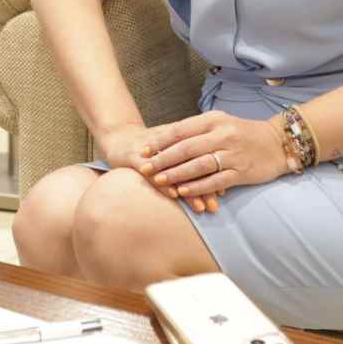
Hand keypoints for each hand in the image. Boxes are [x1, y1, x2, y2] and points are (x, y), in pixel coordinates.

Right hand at [98, 124, 217, 214]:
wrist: (118, 135)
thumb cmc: (149, 145)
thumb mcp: (172, 145)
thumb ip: (193, 157)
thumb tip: (220, 177)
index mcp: (180, 137)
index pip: (202, 154)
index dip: (214, 172)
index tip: (225, 192)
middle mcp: (167, 142)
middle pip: (191, 162)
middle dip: (205, 185)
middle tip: (216, 205)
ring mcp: (150, 149)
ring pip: (174, 168)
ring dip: (188, 189)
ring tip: (201, 207)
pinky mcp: (133, 155)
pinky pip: (150, 170)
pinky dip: (162, 183)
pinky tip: (173, 194)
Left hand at [143, 111, 289, 200]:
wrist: (278, 143)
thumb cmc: (242, 133)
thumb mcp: (219, 123)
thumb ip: (195, 131)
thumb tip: (164, 140)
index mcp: (214, 120)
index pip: (180, 130)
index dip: (160, 142)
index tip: (143, 151)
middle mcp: (223, 135)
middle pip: (186, 148)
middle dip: (163, 159)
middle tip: (145, 169)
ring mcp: (233, 154)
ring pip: (199, 165)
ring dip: (177, 174)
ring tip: (160, 180)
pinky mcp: (242, 171)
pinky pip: (216, 180)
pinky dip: (198, 187)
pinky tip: (184, 191)